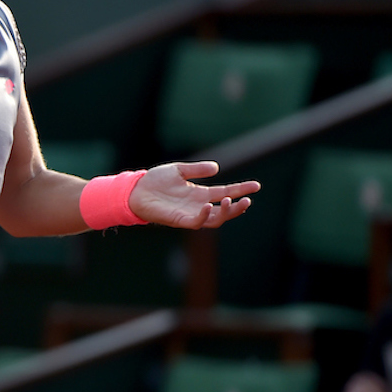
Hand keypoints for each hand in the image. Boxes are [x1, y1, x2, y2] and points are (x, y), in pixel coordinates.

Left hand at [128, 161, 257, 228]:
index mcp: (199, 193)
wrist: (135, 190)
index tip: (256, 185)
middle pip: (224, 210)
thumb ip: (196, 170)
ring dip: (225, 212)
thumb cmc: (154, 181)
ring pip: (215, 220)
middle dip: (238, 207)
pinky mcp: (179, 220)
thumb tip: (217, 168)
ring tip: (231, 201)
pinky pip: (196, 222)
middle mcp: (197, 205)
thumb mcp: (178, 170)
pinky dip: (204, 216)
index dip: (240, 189)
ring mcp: (189, 214)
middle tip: (248, 200)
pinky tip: (208, 206)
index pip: (225, 192)